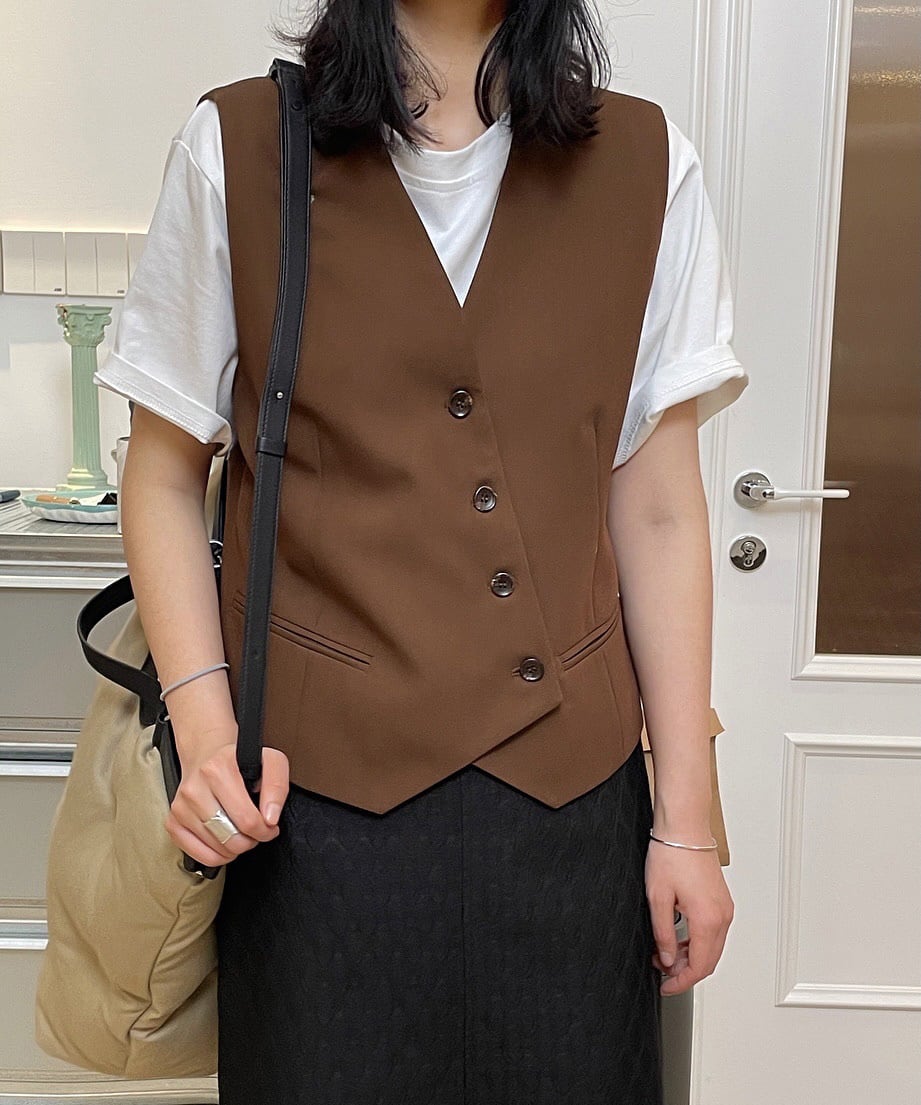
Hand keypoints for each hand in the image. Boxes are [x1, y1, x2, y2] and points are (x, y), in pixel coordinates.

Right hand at [164, 733, 289, 868]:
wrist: (207, 756)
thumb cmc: (239, 762)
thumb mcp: (270, 762)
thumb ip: (277, 786)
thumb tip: (270, 817)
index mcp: (218, 769)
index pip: (246, 819)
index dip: (265, 830)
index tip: (269, 826)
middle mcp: (195, 788)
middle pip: (230, 837)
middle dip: (250, 841)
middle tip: (256, 831)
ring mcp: (181, 807)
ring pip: (215, 849)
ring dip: (235, 849)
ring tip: (241, 833)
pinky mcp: (173, 822)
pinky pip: (197, 855)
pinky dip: (216, 856)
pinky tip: (224, 842)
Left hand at [645, 835, 733, 995]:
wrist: (684, 828)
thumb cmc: (671, 855)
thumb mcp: (658, 898)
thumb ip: (664, 934)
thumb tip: (667, 959)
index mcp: (708, 919)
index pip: (699, 966)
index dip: (681, 981)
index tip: (665, 986)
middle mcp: (722, 916)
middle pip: (709, 960)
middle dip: (685, 971)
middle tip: (661, 973)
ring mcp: (724, 908)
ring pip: (711, 947)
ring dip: (690, 956)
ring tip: (664, 954)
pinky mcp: (721, 900)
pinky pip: (713, 932)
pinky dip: (696, 941)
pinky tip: (677, 938)